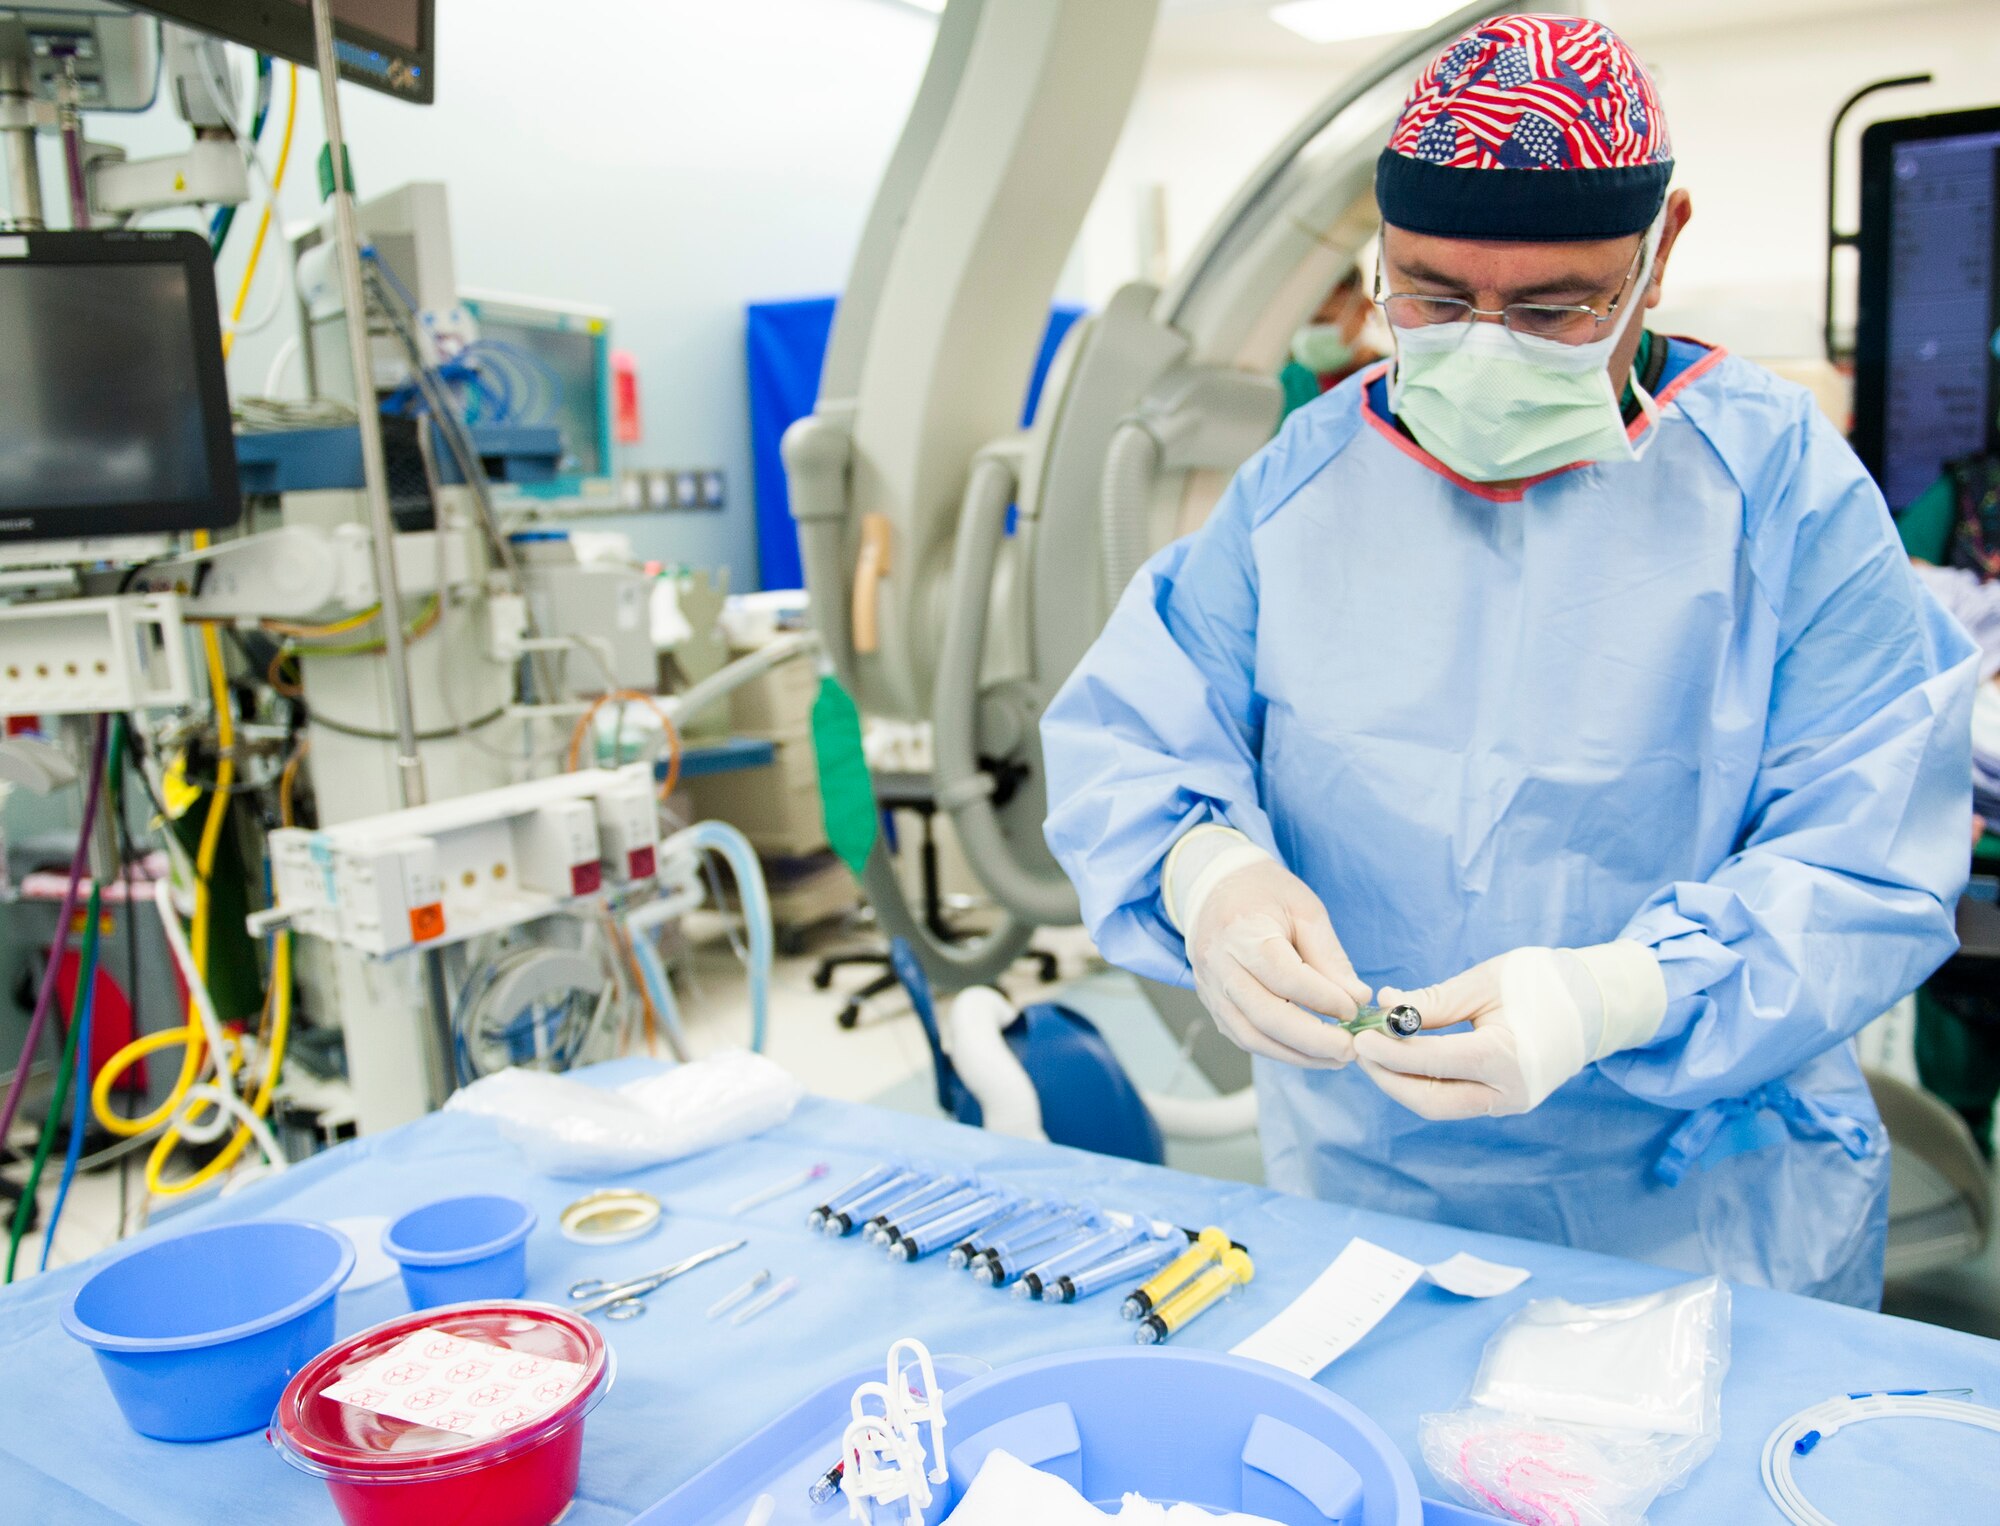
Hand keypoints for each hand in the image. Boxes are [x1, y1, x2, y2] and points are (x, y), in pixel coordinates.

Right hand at [1184, 858, 1373, 1067]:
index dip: (1322, 998)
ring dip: (1297, 1055)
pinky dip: (1278, 1051)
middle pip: (1265, 1016)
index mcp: (1242, 932)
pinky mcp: (1212, 1005)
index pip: (1284, 976)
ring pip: (1252, 1036)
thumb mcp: (1305, 910)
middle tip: (1350, 1050)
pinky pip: (1244, 1038)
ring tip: (1335, 1058)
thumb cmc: (1265, 894)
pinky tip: (1308, 1052)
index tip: (1354, 1010)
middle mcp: (1219, 965)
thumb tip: (1357, 999)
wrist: (1216, 889)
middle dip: (1312, 1040)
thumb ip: (1329, 957)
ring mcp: (1210, 989)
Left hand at [1352, 943, 1665, 1118]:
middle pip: (1431, 1101)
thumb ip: (1435, 1001)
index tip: (1360, 1036)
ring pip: (1440, 1106)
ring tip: (1375, 1051)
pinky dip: (1423, 1081)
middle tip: (1360, 1049)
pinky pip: (1454, 1099)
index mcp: (1508, 1058)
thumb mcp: (1486, 982)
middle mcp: (1509, 1092)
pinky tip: (1402, 1057)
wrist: (1597, 1003)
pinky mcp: (1505, 1102)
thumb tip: (1385, 1007)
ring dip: (1401, 1083)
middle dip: (1388, 1078)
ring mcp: (1509, 1103)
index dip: (1391, 1053)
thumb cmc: (1543, 982)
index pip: (1435, 1063)